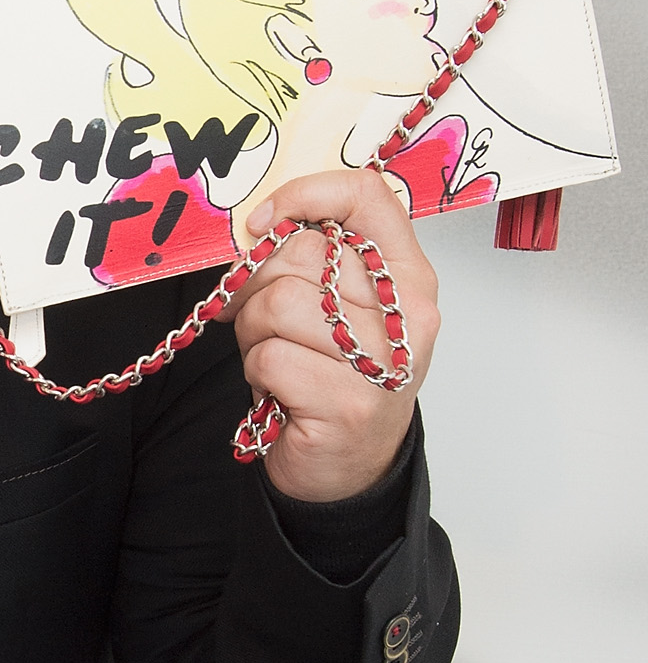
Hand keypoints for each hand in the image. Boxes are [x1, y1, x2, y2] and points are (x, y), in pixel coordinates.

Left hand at [227, 166, 440, 503]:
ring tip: (277, 360)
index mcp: (409, 276)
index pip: (365, 197)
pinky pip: (268, 357)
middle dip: (259, 285)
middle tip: (267, 324)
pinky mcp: (347, 404)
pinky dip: (257, 373)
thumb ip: (314, 260)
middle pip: (303, 252)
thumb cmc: (333, 376)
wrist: (348, 467)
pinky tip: (280, 391)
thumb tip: (255, 228)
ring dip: (253, 333)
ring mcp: (382, 362)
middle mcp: (408, 314)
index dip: (302, 195)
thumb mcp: (337, 307)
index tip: (263, 222)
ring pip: (277, 303)